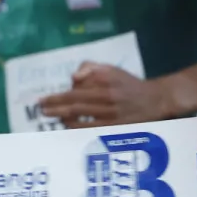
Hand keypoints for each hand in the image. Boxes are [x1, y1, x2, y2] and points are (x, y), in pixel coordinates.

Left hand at [37, 64, 173, 128]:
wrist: (156, 99)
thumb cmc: (128, 84)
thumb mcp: (111, 69)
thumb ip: (90, 68)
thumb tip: (72, 78)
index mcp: (105, 79)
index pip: (75, 89)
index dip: (58, 96)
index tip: (44, 100)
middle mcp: (108, 95)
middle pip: (75, 104)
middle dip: (55, 107)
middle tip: (41, 111)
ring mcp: (112, 112)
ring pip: (82, 117)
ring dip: (64, 119)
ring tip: (53, 118)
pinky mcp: (117, 126)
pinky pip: (93, 129)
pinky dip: (78, 129)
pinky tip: (68, 128)